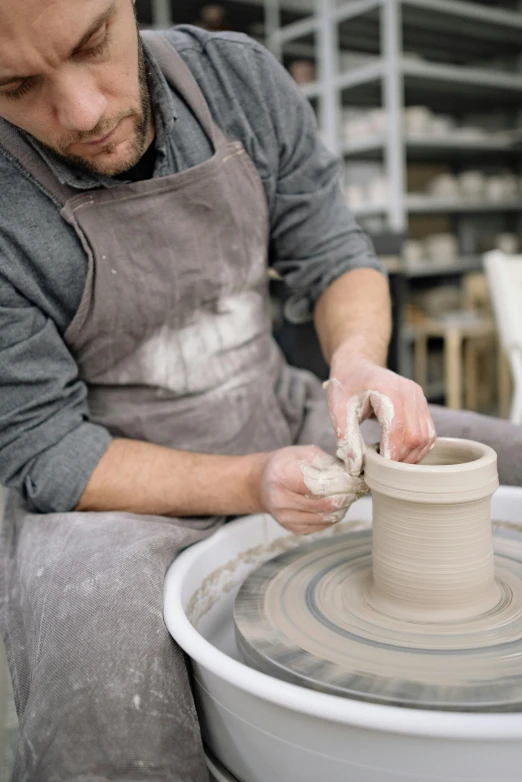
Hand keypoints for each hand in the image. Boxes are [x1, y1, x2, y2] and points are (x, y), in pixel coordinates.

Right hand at [257, 445, 367, 535]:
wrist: (262, 483)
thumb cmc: (285, 464)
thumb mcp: (303, 453)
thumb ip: (326, 462)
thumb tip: (351, 473)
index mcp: (281, 476)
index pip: (318, 484)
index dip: (341, 483)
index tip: (357, 480)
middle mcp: (280, 500)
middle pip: (323, 503)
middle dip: (346, 496)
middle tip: (357, 489)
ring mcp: (285, 518)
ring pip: (325, 517)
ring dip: (342, 507)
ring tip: (348, 496)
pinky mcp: (293, 529)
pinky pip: (322, 525)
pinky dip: (333, 515)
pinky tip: (335, 504)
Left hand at [327, 348, 435, 473]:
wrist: (358, 365)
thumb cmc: (347, 384)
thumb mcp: (338, 408)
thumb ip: (346, 436)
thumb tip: (356, 466)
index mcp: (388, 389)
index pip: (397, 427)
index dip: (391, 452)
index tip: (380, 470)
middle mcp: (410, 392)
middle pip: (416, 436)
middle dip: (401, 459)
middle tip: (383, 470)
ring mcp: (419, 398)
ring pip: (426, 437)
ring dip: (411, 456)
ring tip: (390, 464)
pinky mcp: (422, 405)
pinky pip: (428, 433)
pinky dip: (418, 449)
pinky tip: (400, 454)